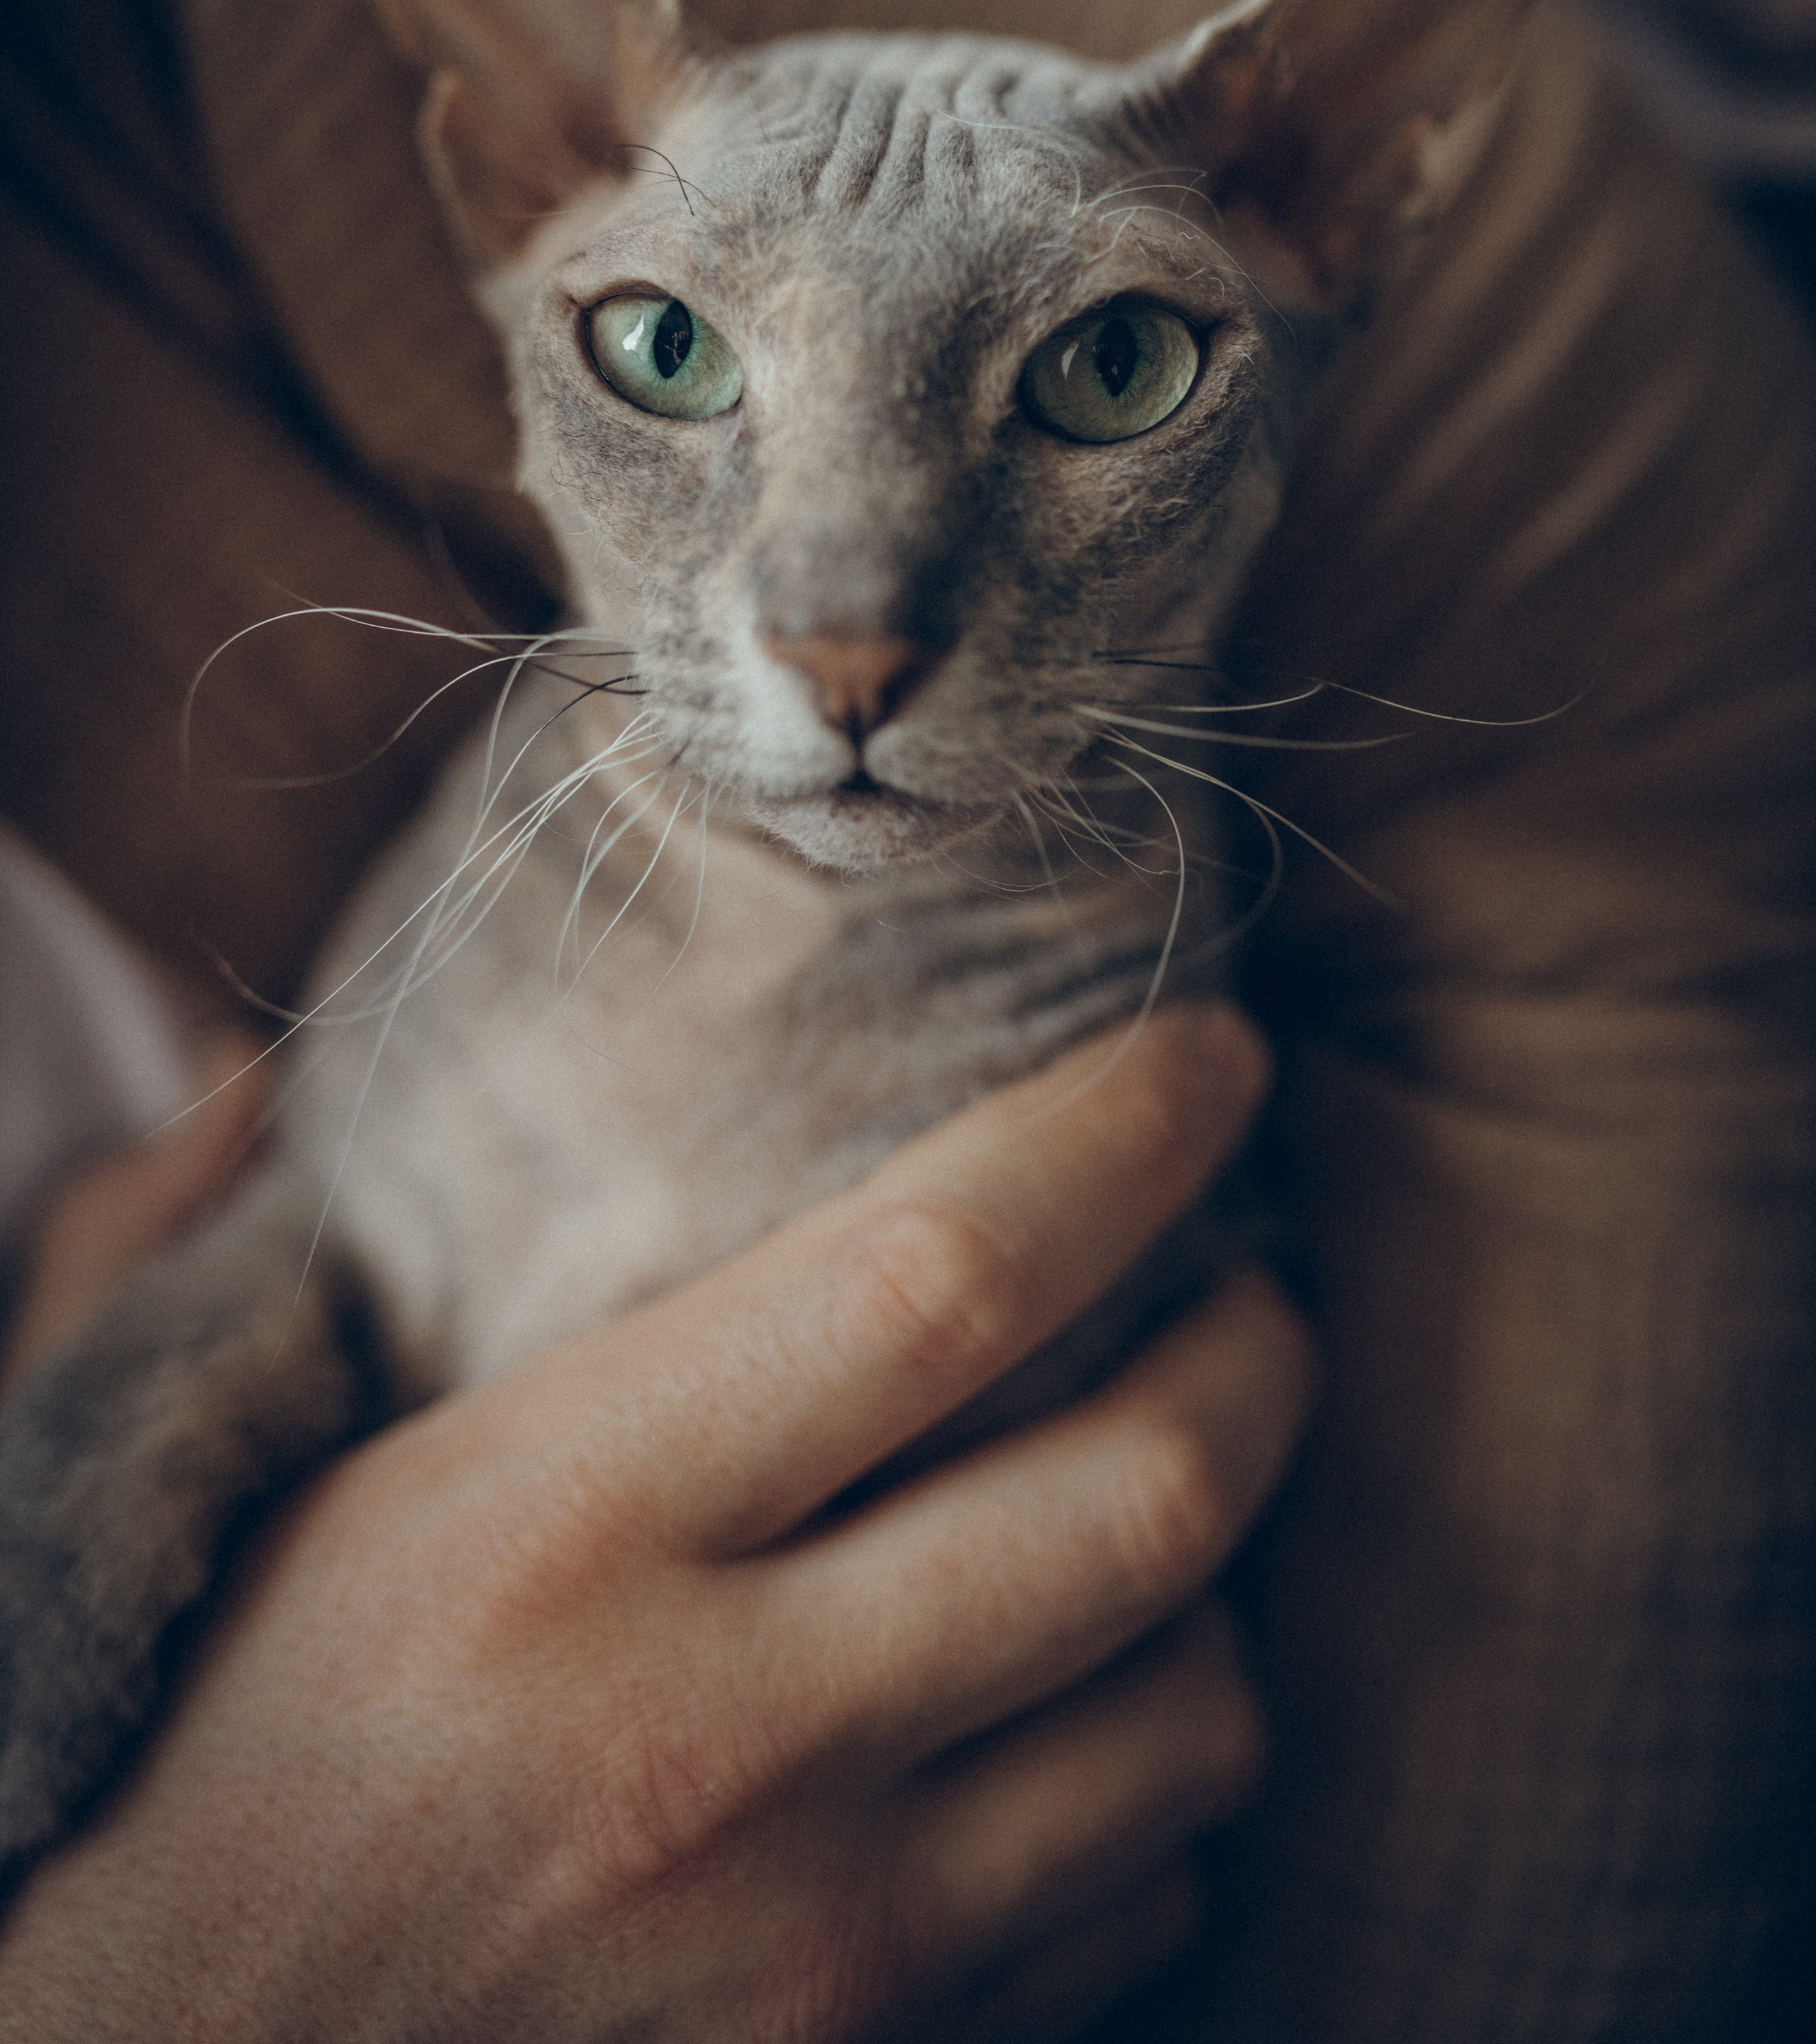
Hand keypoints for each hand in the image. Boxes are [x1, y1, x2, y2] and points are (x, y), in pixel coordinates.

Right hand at [0, 1002, 1313, 2043]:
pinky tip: (1075, 1724)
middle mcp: (724, 1735)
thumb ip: (208, 1255)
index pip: (937, 1275)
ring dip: (1219, 1587)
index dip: (1121, 1138)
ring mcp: (827, 1944)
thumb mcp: (187, 1488)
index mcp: (559, 1526)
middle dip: (1262, 1356)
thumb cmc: (178, 1776)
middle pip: (1144, 1492)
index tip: (1211, 1058)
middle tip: (1258, 1286)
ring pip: (1192, 1713)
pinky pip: (1140, 1902)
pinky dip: (1148, 1790)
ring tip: (1165, 1508)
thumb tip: (252, 1071)